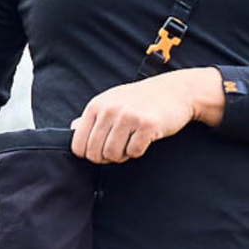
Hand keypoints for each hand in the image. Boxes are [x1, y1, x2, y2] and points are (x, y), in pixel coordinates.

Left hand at [70, 67, 222, 161]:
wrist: (175, 91)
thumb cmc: (141, 99)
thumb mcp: (112, 101)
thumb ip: (92, 117)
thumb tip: (72, 129)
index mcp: (96, 105)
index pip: (78, 145)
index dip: (89, 154)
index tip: (101, 149)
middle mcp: (110, 109)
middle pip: (94, 153)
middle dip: (106, 157)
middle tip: (119, 148)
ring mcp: (128, 116)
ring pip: (113, 155)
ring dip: (123, 155)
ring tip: (131, 142)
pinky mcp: (147, 125)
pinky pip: (134, 152)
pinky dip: (138, 151)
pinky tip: (144, 138)